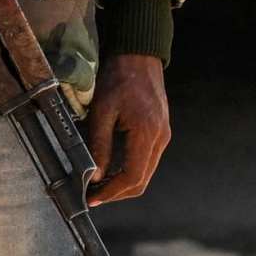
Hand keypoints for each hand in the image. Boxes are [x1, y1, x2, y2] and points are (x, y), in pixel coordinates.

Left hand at [84, 53, 171, 204]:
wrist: (139, 57)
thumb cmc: (119, 78)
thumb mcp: (102, 111)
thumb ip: (99, 145)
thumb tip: (95, 175)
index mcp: (147, 133)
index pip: (132, 177)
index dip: (112, 192)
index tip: (92, 198)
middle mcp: (160, 138)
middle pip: (141, 181)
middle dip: (117, 193)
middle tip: (93, 195)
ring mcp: (163, 136)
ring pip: (145, 173)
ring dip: (123, 183)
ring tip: (99, 184)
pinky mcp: (160, 132)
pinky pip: (146, 161)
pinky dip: (130, 171)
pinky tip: (111, 169)